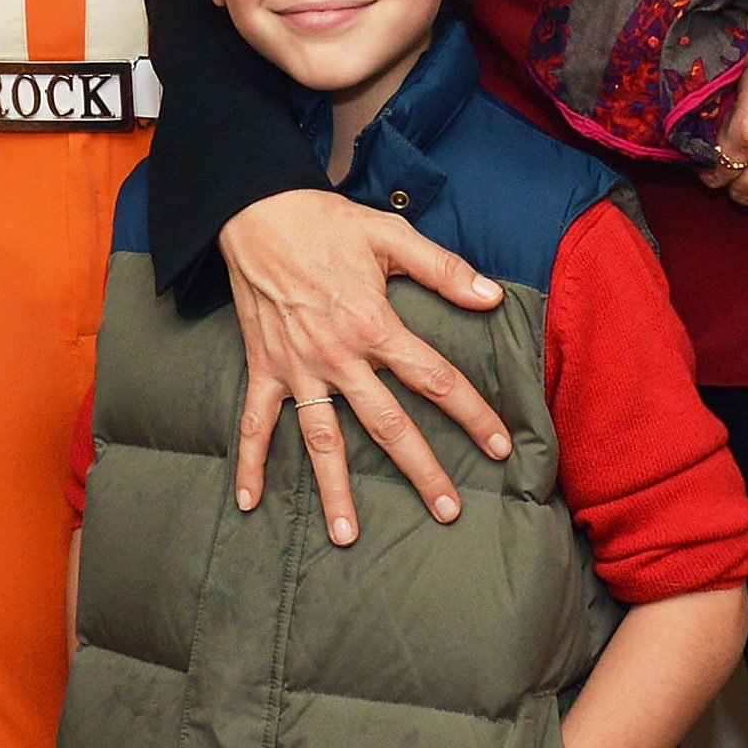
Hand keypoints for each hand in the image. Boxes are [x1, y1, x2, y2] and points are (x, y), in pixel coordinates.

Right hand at [216, 189, 511, 545]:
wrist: (256, 211)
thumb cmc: (325, 221)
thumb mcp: (390, 235)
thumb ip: (443, 268)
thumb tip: (492, 297)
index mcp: (374, 324)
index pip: (435, 379)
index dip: (472, 414)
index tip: (499, 446)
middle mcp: (337, 356)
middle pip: (387, 425)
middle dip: (420, 470)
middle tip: (448, 511)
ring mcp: (297, 368)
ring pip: (322, 439)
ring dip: (335, 489)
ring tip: (348, 536)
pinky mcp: (264, 367)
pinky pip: (255, 422)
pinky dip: (250, 462)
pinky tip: (248, 501)